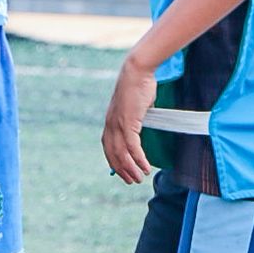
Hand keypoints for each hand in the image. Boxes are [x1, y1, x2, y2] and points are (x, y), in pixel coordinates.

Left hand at [102, 56, 157, 183]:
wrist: (137, 72)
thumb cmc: (138, 86)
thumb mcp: (134, 106)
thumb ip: (135, 117)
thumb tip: (142, 122)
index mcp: (110, 121)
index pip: (108, 147)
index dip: (114, 161)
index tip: (122, 172)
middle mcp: (111, 125)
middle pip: (113, 154)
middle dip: (122, 170)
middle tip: (132, 181)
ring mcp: (118, 124)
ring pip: (122, 154)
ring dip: (131, 169)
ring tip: (139, 178)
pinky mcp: (129, 123)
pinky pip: (133, 147)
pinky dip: (139, 159)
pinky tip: (145, 167)